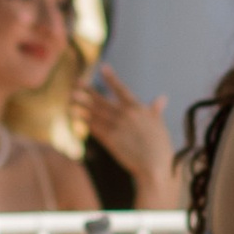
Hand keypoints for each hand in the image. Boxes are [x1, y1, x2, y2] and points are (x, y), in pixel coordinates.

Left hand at [77, 63, 171, 178]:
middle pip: (103, 100)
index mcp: (138, 109)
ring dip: (82, 105)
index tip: (102, 67)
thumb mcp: (159, 125)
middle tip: (76, 82)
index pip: (122, 89)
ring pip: (96, 113)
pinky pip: (95, 128)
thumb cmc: (160, 147)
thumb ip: (156, 110)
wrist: (155, 166)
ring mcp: (117, 127)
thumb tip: (162, 98)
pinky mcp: (110, 140)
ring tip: (71, 98)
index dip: (112, 78)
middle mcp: (126, 115)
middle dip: (88, 91)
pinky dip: (86, 121)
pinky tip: (77, 116)